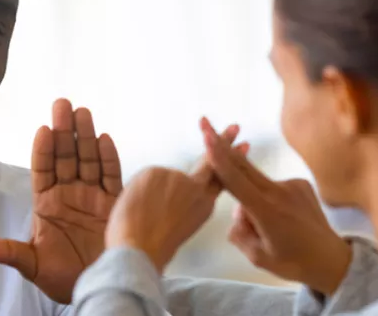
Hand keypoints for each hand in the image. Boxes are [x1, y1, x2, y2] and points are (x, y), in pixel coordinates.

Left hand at [0, 98, 120, 303]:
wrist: (98, 288)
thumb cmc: (61, 278)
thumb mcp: (31, 265)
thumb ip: (8, 252)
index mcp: (46, 203)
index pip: (42, 169)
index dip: (43, 150)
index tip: (42, 129)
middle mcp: (69, 194)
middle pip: (66, 157)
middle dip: (64, 131)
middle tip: (62, 104)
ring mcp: (92, 197)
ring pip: (88, 160)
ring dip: (85, 137)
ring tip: (82, 113)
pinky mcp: (114, 204)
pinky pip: (111, 177)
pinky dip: (109, 158)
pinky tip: (104, 139)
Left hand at [106, 123, 245, 271]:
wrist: (140, 250)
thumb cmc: (152, 247)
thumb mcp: (180, 226)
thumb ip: (183, 205)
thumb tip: (172, 192)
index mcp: (204, 206)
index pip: (220, 178)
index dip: (230, 161)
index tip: (242, 145)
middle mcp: (196, 189)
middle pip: (210, 162)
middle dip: (223, 143)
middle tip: (234, 127)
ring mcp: (177, 178)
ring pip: (160, 178)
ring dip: (150, 191)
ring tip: (142, 214)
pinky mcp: (157, 171)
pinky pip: (144, 178)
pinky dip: (136, 190)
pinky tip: (135, 207)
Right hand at [200, 119, 351, 294]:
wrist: (332, 260)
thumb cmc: (293, 263)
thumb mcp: (257, 256)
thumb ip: (239, 232)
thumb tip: (238, 211)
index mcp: (267, 211)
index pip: (236, 179)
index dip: (218, 157)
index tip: (207, 136)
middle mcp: (280, 192)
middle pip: (243, 166)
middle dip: (222, 146)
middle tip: (205, 123)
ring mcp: (293, 185)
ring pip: (257, 183)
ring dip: (251, 196)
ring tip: (270, 228)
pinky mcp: (302, 184)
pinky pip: (273, 187)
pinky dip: (268, 198)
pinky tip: (283, 219)